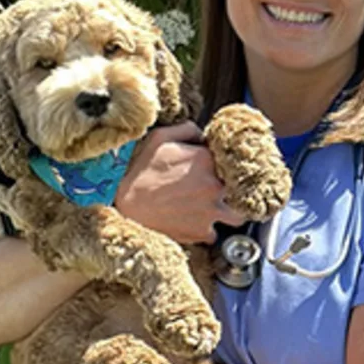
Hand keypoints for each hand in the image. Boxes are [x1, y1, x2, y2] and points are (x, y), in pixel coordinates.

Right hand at [114, 122, 244, 243]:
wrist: (121, 204)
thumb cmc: (138, 170)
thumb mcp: (159, 138)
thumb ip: (187, 129)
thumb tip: (203, 134)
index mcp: (206, 159)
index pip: (231, 159)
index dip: (225, 163)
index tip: (218, 167)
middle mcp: (214, 185)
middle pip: (242, 188)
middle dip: (234, 188)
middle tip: (221, 189)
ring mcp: (211, 211)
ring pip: (238, 215)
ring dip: (230, 212)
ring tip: (218, 209)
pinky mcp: (202, 232)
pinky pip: (215, 233)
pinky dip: (208, 230)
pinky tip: (197, 224)